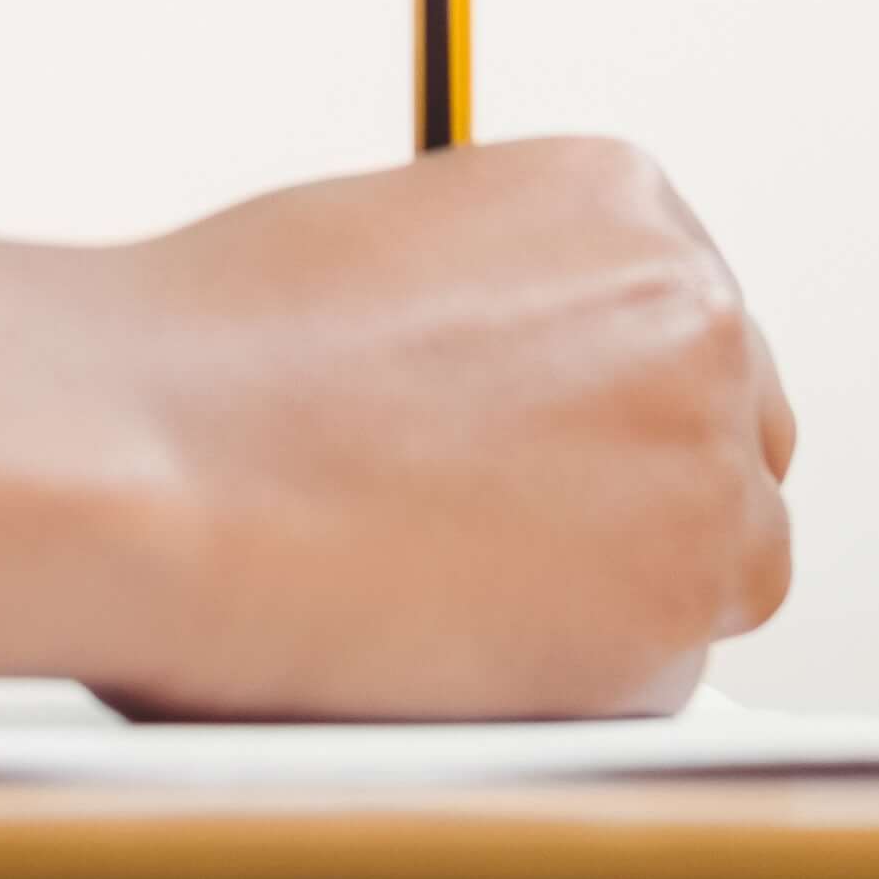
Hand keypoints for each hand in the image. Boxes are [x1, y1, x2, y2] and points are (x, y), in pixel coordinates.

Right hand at [94, 136, 795, 718]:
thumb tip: (519, 388)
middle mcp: (696, 311)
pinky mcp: (686, 598)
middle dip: (636, 494)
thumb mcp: (382, 252)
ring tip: (446, 585)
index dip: (599, 404)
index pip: (681, 323)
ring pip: (713, 560)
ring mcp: (706, 454)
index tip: (529, 449)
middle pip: (730, 435)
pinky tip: (451, 641)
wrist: (148, 453)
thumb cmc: (212, 361)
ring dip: (613, 591)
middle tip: (501, 538)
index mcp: (622, 198)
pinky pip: (664, 670)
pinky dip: (578, 681)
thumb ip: (497, 305)